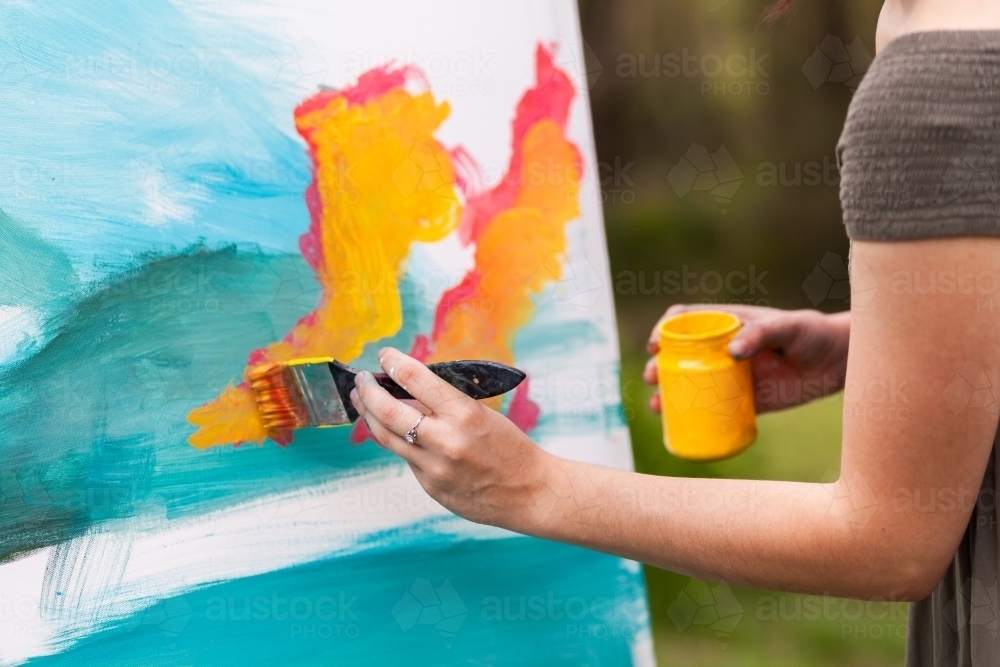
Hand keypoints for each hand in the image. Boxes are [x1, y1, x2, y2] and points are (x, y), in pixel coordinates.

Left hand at [349, 347, 554, 530]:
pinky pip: (407, 459)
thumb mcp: (482, 413)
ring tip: (363, 402)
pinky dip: (400, 443)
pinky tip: (400, 434)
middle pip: (388, 411)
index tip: (384, 354)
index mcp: (464, 413)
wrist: (530, 492)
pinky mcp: (431, 487)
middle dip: (368, 391)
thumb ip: (444, 403)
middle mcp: (446, 441)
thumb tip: (405, 386)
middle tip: (361, 380)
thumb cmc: (510, 447)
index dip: (394, 362)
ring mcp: (435, 468)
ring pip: (386, 438)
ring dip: (370, 417)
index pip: (416, 378)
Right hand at [644, 304, 850, 412]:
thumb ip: (761, 333)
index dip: (664, 329)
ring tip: (657, 406)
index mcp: (727, 324)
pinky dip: (695, 419)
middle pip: (679, 355)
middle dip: (659, 366)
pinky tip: (682, 427)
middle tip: (653, 377)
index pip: (685, 321)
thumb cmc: (812, 333)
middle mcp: (723, 350)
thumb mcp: (788, 326)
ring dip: (668, 395)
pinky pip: (714, 410)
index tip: (656, 344)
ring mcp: (731, 376)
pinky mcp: (745, 401)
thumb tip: (731, 353)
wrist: (838, 363)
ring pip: (691, 385)